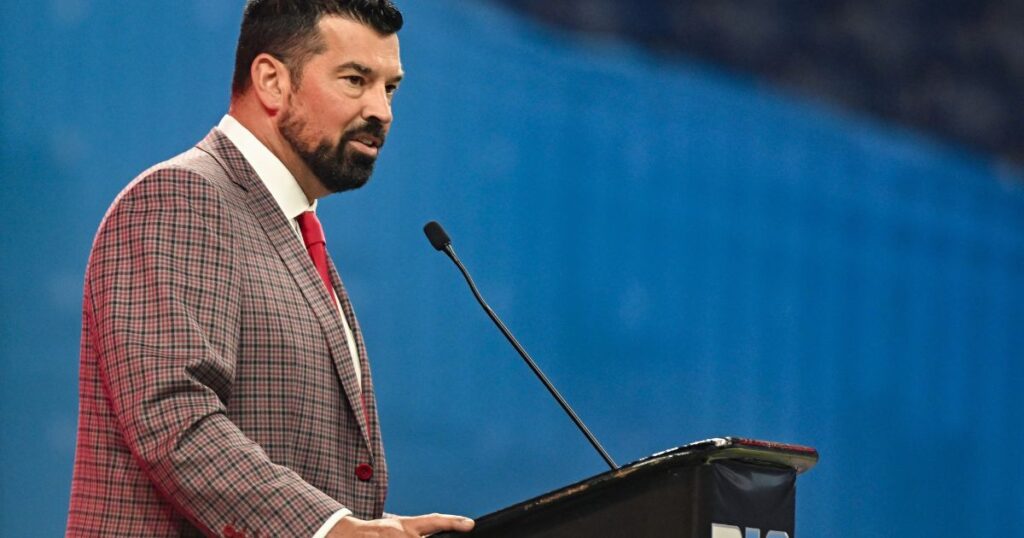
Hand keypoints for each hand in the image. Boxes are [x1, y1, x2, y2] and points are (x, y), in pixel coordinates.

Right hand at [328, 513, 474, 536]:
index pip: (433, 521)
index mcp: (405, 525)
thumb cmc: (375, 533)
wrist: (345, 535)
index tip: (470, 524)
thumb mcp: (396, 528)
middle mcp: (399, 532)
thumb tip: (432, 534)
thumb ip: (415, 533)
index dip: (452, 522)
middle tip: (419, 537)